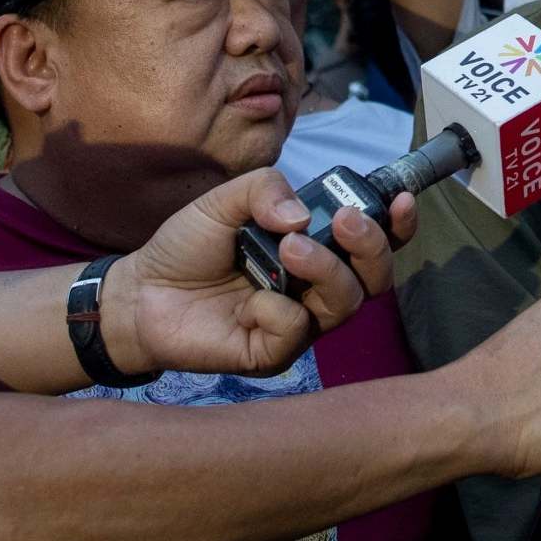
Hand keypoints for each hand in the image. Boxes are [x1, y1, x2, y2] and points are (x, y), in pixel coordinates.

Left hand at [103, 168, 416, 377]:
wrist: (141, 293)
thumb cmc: (188, 247)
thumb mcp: (225, 200)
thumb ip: (266, 188)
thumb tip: (301, 216)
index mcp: (315, 247)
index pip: (374, 239)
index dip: (397, 223)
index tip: (400, 201)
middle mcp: (317, 286)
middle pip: (376, 274)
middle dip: (370, 244)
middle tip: (341, 221)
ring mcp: (299, 322)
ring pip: (347, 302)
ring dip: (327, 270)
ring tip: (288, 248)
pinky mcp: (273, 352)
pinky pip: (299, 332)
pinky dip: (280, 310)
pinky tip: (252, 301)